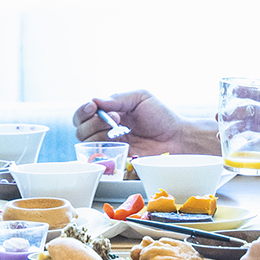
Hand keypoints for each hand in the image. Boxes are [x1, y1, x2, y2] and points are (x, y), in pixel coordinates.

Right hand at [72, 90, 213, 155]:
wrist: (178, 138)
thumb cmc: (162, 117)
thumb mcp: (140, 98)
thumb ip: (117, 98)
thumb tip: (94, 101)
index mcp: (108, 114)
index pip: (83, 114)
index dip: (83, 111)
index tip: (93, 107)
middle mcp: (106, 131)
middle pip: (81, 129)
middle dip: (93, 122)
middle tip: (114, 119)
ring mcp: (111, 147)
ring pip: (87, 144)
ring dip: (99, 135)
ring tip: (120, 130)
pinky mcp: (118, 161)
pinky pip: (100, 160)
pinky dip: (102, 152)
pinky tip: (118, 145)